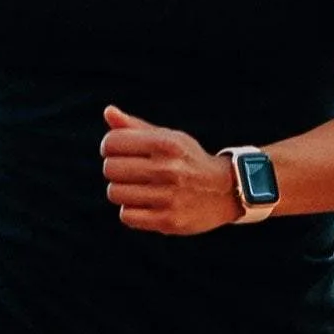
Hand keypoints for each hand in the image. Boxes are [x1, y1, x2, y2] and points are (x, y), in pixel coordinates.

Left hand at [101, 106, 238, 234]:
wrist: (225, 191)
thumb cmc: (188, 161)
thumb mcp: (168, 138)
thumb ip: (136, 127)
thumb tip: (109, 112)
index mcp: (166, 143)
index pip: (113, 142)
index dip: (109, 147)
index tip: (118, 152)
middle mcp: (168, 169)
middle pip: (110, 169)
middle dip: (114, 170)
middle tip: (128, 173)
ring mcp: (169, 196)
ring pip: (115, 193)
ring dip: (121, 192)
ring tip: (137, 189)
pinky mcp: (169, 221)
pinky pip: (127, 216)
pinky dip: (131, 211)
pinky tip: (144, 205)